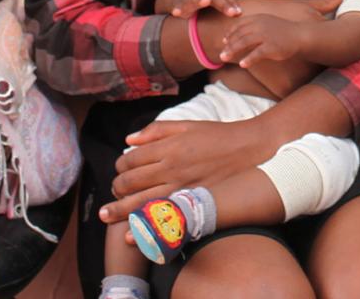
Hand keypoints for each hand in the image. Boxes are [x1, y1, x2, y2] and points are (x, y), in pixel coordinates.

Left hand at [102, 111, 285, 220]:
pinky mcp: (192, 203)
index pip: (130, 160)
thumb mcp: (188, 125)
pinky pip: (161, 217)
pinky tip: (130, 234)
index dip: (120, 166)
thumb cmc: (218, 135)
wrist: (251, 149)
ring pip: (140, 204)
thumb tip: (129, 140)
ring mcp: (181, 188)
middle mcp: (171, 168)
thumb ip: (157, 130)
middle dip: (116, 189)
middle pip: (130, 183)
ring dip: (120, 211)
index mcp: (168, 147)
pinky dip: (142, 226)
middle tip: (114, 193)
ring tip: (108, 215)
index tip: (121, 170)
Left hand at [217, 13, 311, 66]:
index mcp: (258, 18)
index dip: (230, 33)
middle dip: (228, 44)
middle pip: (239, 34)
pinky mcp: (272, 46)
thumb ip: (253, 26)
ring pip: (244, 42)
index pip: (239, 24)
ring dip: (233, 50)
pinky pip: (257, 53)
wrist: (300, 35)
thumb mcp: (267, 22)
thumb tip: (239, 34)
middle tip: (221, 54)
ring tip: (224, 58)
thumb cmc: (282, 31)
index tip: (224, 40)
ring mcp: (266, 35)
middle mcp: (260, 25)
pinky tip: (242, 64)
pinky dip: (248, 59)